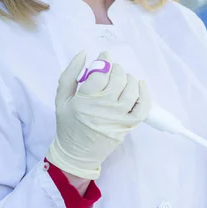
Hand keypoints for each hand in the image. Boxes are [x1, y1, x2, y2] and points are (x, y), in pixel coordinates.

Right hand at [47, 51, 150, 178]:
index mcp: (84, 101)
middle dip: (115, 69)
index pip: (99, 74)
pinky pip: (143, 108)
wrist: (77, 153)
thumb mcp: (61, 98)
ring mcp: (118, 118)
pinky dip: (145, 94)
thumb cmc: (68, 124)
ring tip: (123, 78)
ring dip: (129, 78)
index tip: (103, 56)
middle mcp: (103, 109)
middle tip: (111, 69)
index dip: (103, 61)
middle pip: (117, 79)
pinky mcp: (128, 126)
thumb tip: (84, 54)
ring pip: (131, 90)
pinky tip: (140, 85)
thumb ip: (70, 74)